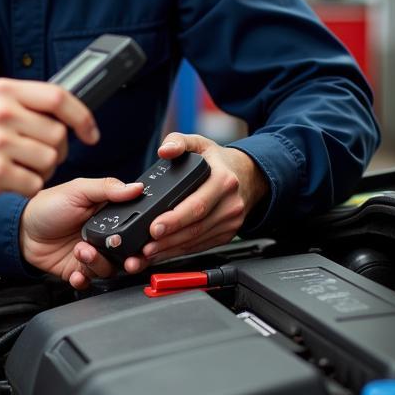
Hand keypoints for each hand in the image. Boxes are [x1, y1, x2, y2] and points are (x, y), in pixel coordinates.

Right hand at [0, 78, 99, 205]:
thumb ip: (24, 103)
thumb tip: (68, 112)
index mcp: (3, 91)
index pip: (59, 97)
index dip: (82, 117)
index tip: (90, 133)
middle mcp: (1, 112)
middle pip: (58, 134)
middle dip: (58, 151)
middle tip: (38, 156)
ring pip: (50, 160)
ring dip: (42, 171)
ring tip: (19, 168)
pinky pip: (34, 183)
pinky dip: (28, 187)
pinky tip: (9, 181)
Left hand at [20, 176, 144, 287]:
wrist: (22, 230)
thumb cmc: (48, 205)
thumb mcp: (78, 190)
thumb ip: (107, 188)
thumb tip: (136, 186)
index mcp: (109, 215)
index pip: (136, 227)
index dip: (144, 236)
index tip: (144, 242)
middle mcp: (105, 237)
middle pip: (129, 253)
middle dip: (129, 258)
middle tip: (123, 258)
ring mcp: (93, 255)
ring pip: (110, 268)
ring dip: (97, 264)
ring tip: (81, 252)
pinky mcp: (78, 270)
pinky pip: (89, 281)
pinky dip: (84, 279)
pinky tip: (76, 273)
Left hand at [117, 132, 268, 271]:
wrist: (249, 175)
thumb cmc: (219, 162)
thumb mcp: (200, 144)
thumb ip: (178, 141)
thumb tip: (164, 150)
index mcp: (223, 181)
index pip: (197, 205)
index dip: (175, 219)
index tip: (154, 226)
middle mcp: (230, 204)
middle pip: (196, 227)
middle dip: (168, 239)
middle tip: (146, 246)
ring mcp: (231, 221)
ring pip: (198, 240)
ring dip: (171, 249)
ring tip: (149, 252)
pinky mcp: (227, 233)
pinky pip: (202, 245)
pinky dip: (181, 251)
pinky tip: (163, 253)